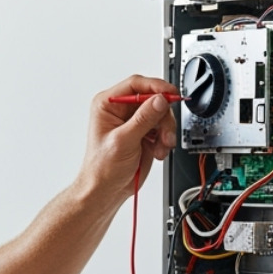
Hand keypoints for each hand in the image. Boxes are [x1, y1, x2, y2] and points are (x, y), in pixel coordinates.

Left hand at [79, 75, 178, 207]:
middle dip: (163, 117)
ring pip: (161, 115)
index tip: (170, 94)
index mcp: (108, 105)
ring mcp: (134, 122)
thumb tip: (159, 100)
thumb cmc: (102, 167)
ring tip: (160, 147)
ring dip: (165, 131)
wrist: (107, 189)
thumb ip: (143, 119)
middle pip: (153, 99)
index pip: (135, 84)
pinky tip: (157, 151)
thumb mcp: (123, 141)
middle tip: (165, 133)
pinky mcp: (144, 134)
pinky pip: (163, 129)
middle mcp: (121, 111)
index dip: (155, 87)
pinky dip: (165, 140)